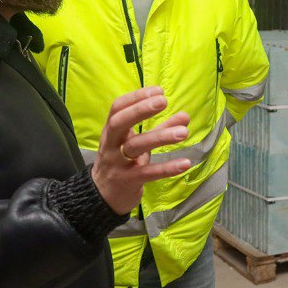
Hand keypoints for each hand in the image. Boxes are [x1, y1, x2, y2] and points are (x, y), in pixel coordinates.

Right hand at [91, 86, 191, 214]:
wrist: (102, 197)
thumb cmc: (122, 163)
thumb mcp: (137, 144)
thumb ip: (160, 129)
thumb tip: (185, 115)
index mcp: (112, 132)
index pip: (117, 108)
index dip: (136, 97)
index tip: (158, 90)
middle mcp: (110, 145)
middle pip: (119, 123)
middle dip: (140, 110)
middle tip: (164, 101)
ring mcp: (117, 164)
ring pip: (135, 147)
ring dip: (161, 137)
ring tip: (184, 132)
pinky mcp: (127, 182)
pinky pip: (147, 173)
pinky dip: (166, 168)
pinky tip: (185, 163)